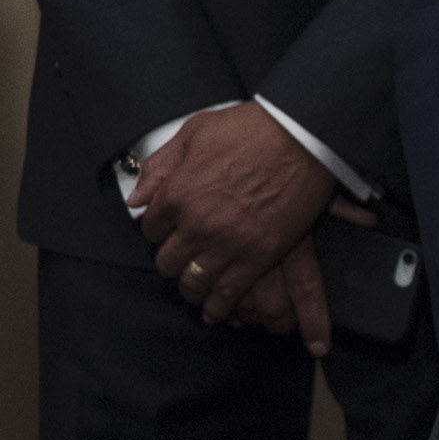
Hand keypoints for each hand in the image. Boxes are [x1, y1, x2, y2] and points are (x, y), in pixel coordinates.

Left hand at [132, 100, 336, 340]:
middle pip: (168, 261)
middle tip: (182, 256)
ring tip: (194, 287)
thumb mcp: (194, 132)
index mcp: (177, 194)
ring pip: (194, 282)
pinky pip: (228, 294)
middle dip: (172, 258)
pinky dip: (218, 306)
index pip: (151, 228)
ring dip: (191, 286)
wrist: (302, 137)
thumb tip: (136, 198)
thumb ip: (160, 166)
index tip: (168, 228)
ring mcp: (228, 244)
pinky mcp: (259, 257)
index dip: (159, 228)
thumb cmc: (249, 128)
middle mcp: (197, 224)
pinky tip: (214, 310)